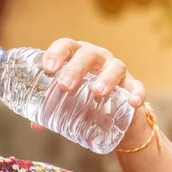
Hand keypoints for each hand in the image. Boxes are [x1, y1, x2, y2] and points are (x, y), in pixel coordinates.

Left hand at [30, 38, 145, 130]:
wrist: (113, 116)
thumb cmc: (83, 100)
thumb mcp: (65, 103)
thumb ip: (50, 111)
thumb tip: (35, 125)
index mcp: (77, 56)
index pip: (66, 46)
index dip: (56, 52)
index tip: (48, 68)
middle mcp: (98, 58)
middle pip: (88, 54)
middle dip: (75, 68)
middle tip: (64, 86)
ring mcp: (117, 71)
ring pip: (115, 66)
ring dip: (105, 78)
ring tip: (96, 92)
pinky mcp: (133, 86)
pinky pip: (137, 86)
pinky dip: (136, 93)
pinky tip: (132, 102)